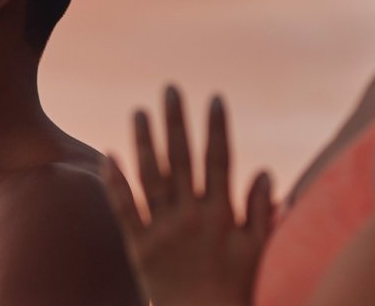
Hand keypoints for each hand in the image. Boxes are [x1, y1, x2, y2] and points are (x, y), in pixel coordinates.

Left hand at [101, 86, 274, 305]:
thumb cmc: (237, 291)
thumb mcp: (258, 251)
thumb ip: (262, 211)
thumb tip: (266, 173)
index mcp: (221, 214)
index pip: (220, 160)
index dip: (216, 128)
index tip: (214, 98)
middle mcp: (190, 216)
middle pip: (181, 158)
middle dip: (176, 121)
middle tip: (169, 89)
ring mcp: (162, 230)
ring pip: (150, 176)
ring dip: (144, 141)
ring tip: (138, 111)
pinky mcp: (139, 247)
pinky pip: (124, 209)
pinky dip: (115, 182)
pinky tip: (108, 155)